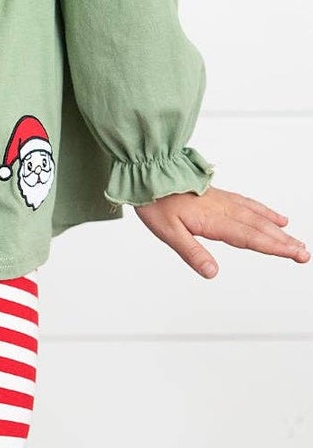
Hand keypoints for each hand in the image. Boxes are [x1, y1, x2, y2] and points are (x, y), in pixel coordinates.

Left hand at [135, 186, 308, 279]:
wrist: (149, 174)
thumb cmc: (156, 203)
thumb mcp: (168, 233)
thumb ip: (192, 253)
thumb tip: (212, 273)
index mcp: (214, 220)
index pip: (250, 237)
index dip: (274, 247)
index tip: (295, 254)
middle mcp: (225, 210)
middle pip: (260, 229)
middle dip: (284, 242)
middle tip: (304, 254)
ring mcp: (225, 202)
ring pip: (258, 217)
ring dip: (279, 230)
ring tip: (296, 241)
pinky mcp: (221, 196)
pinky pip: (250, 205)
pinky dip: (266, 212)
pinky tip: (277, 218)